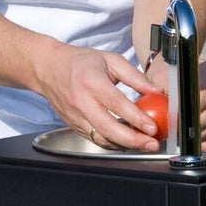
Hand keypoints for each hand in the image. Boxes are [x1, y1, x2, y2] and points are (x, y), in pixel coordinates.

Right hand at [33, 43, 164, 151]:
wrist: (49, 68)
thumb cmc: (81, 62)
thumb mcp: (111, 60)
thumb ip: (135, 76)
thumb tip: (156, 91)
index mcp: (92, 82)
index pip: (117, 104)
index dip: (136, 118)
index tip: (152, 127)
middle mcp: (82, 102)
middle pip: (108, 128)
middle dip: (133, 140)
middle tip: (152, 144)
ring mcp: (75, 117)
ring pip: (101, 138)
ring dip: (124, 145)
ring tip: (143, 145)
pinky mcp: (73, 126)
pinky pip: (94, 139)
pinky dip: (112, 144)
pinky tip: (126, 142)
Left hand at [147, 58, 205, 151]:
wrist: (167, 77)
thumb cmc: (164, 77)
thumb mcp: (160, 80)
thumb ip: (166, 94)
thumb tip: (170, 112)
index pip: (205, 94)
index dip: (190, 108)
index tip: (176, 116)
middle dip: (192, 126)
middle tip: (175, 131)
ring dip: (198, 135)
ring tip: (180, 137)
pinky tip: (194, 144)